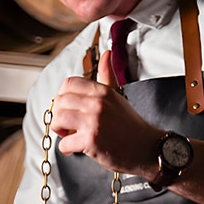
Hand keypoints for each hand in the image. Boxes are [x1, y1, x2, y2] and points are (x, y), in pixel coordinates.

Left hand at [51, 52, 159, 177]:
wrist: (146, 148)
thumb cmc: (130, 125)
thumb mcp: (118, 95)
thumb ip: (107, 75)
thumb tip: (106, 54)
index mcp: (102, 91)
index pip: (68, 83)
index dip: (63, 96)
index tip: (68, 107)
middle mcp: (97, 103)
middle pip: (60, 101)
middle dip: (59, 114)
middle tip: (67, 124)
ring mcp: (94, 121)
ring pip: (58, 118)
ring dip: (59, 129)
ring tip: (69, 134)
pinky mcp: (91, 140)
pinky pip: (64, 143)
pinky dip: (66, 148)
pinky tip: (76, 147)